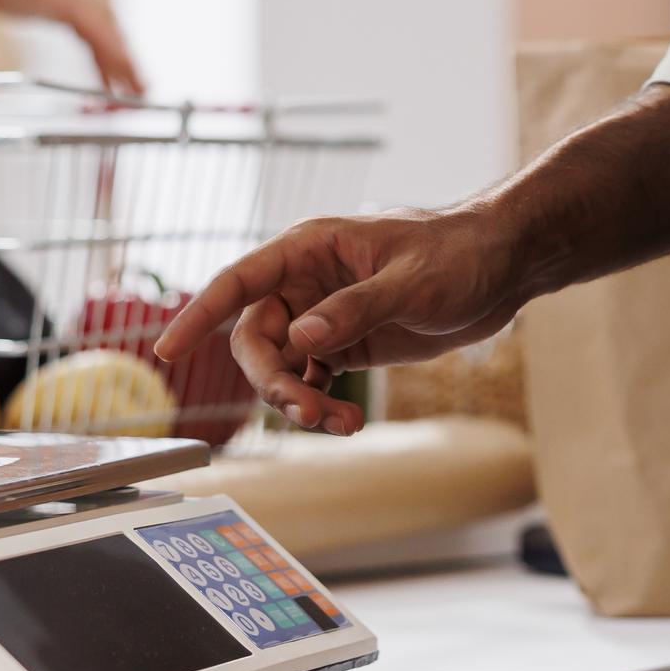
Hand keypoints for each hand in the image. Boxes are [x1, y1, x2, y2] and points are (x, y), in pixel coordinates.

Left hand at [0, 0, 143, 96]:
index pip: (78, 6)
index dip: (104, 36)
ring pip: (98, 21)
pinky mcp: (49, 3)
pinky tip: (108, 83)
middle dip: (122, 51)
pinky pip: (85, 27)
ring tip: (134, 95)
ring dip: (118, 55)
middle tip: (140, 92)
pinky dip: (101, 53)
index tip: (124, 65)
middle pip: (98, 14)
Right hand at [155, 208, 525, 434]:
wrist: (503, 266)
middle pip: (254, 340)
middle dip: (273, 382)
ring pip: (281, 367)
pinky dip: (320, 404)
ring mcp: (323, 315)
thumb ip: (354, 310)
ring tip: (341, 421)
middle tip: (310, 412)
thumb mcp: (411, 282)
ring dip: (299, 401)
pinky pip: (311, 379)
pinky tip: (346, 419)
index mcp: (309, 249)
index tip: (166, 350)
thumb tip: (300, 342)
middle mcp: (305, 282)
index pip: (237, 282)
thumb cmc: (459, 254)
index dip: (197, 315)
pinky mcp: (346, 342)